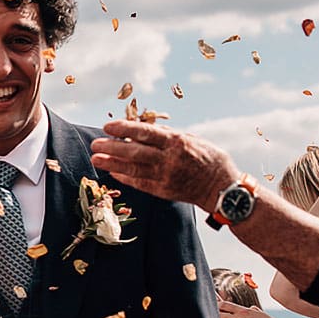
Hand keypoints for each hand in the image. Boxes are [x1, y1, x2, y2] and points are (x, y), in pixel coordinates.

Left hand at [89, 120, 239, 211]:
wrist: (223, 189)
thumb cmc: (209, 159)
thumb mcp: (193, 139)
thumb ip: (169, 135)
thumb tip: (145, 128)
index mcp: (177, 142)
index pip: (145, 133)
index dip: (124, 129)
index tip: (108, 126)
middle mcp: (169, 160)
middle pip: (134, 152)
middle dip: (111, 148)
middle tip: (95, 144)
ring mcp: (165, 177)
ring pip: (133, 169)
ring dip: (112, 164)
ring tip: (96, 159)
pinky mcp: (163, 191)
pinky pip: (139, 183)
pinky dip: (124, 177)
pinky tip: (112, 172)